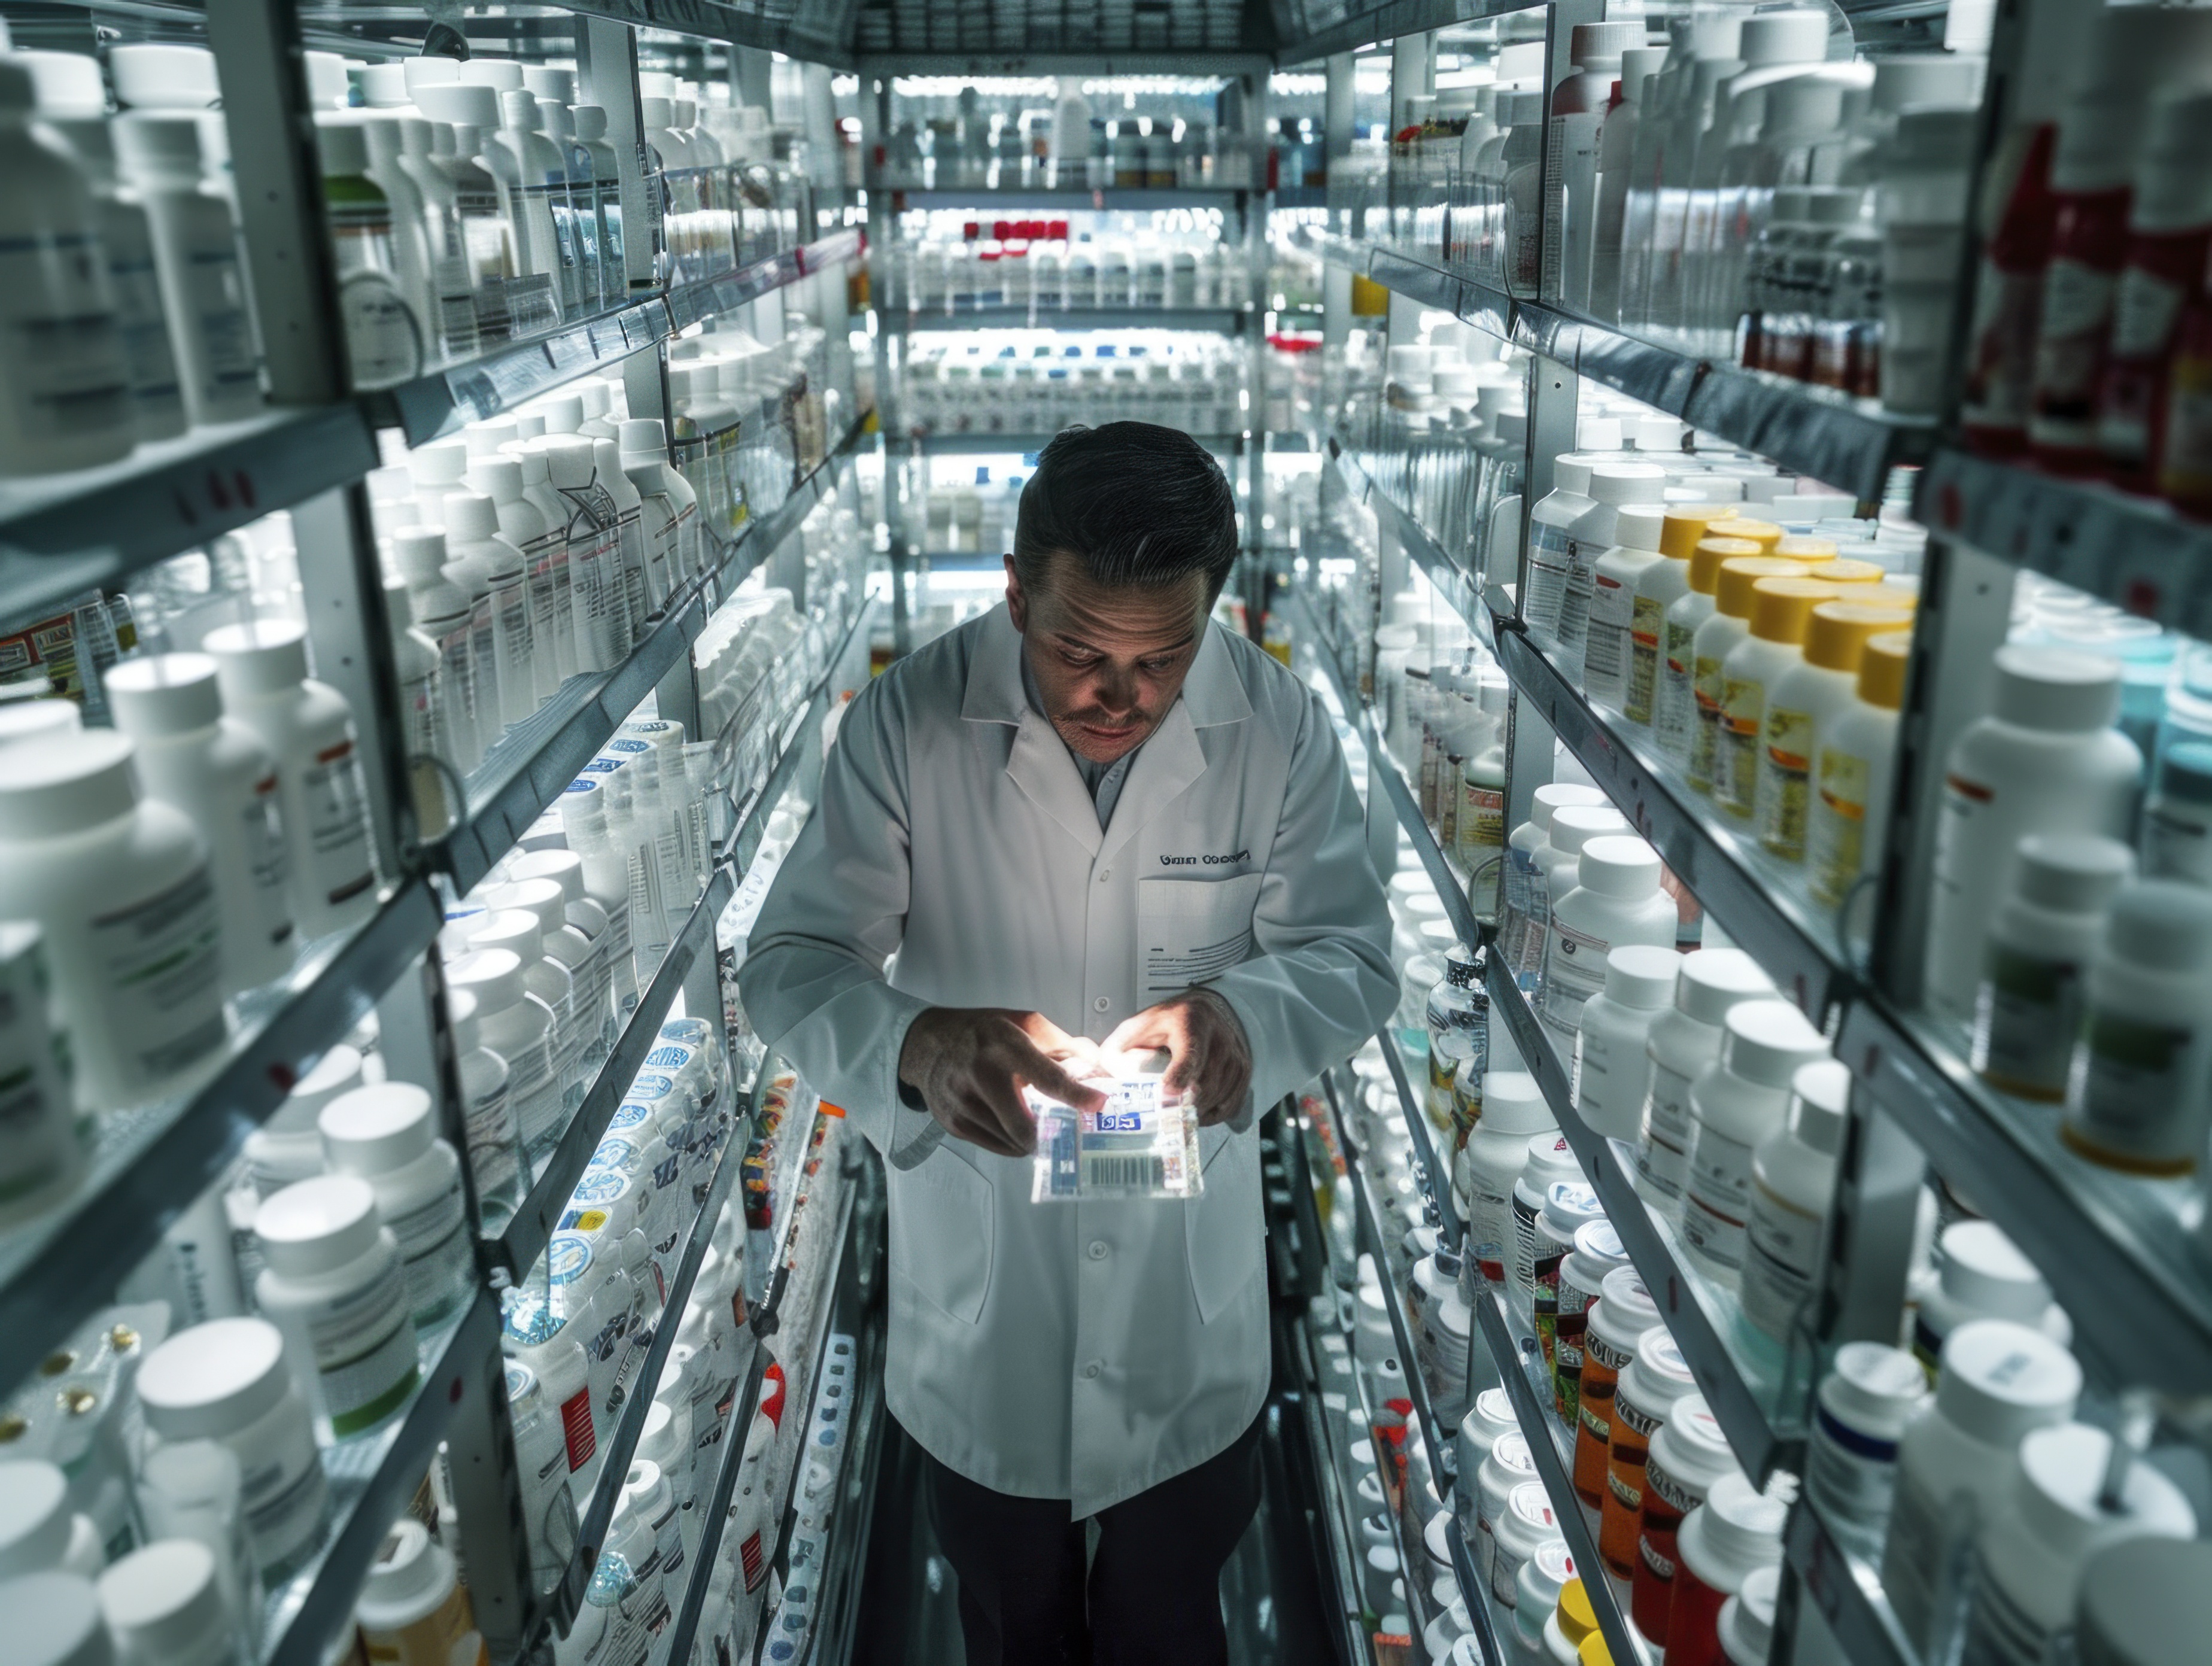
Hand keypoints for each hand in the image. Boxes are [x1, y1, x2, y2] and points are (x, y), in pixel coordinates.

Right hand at [898, 1008, 1107, 1157]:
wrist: (927, 1044)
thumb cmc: (980, 1033)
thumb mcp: (1022, 1023)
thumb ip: (1063, 1044)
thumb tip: (1098, 1067)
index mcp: (1004, 1045)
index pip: (1047, 1076)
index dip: (1077, 1094)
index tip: (1099, 1105)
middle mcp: (980, 1074)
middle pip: (1026, 1127)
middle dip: (1050, 1133)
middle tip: (1063, 1127)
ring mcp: (963, 1103)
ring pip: (1013, 1142)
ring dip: (1031, 1137)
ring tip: (1032, 1118)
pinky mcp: (953, 1124)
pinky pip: (996, 1146)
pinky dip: (1011, 1140)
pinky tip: (1010, 1120)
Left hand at [1106, 989, 1251, 1126]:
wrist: (1209, 1011)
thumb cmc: (1169, 1023)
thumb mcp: (1139, 1026)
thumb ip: (1119, 1050)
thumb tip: (1104, 1079)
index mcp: (1190, 1023)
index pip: (1190, 1053)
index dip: (1179, 1075)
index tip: (1167, 1093)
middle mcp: (1219, 1039)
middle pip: (1206, 1083)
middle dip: (1184, 1105)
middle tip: (1164, 1118)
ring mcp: (1236, 1056)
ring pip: (1219, 1097)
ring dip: (1197, 1112)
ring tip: (1178, 1116)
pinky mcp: (1244, 1071)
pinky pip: (1231, 1104)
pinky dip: (1213, 1115)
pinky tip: (1196, 1114)